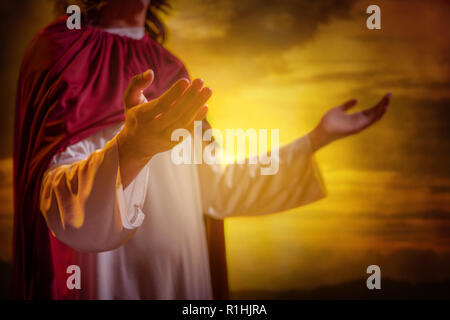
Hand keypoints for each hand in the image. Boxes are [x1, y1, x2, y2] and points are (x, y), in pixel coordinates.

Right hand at [117, 69, 211, 185]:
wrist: (136, 146)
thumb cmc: (135, 117)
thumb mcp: (130, 100)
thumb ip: (137, 84)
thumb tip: (151, 72)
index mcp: (142, 117)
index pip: (162, 105)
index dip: (174, 93)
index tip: (186, 81)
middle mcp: (154, 129)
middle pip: (176, 113)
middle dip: (190, 96)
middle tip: (200, 81)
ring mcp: (166, 138)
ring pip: (185, 121)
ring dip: (198, 105)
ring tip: (208, 90)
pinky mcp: (175, 142)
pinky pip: (189, 130)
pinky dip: (198, 118)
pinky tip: (205, 105)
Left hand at [308, 93, 390, 151]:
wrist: (321, 131)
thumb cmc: (328, 121)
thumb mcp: (339, 110)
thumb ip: (347, 105)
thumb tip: (356, 99)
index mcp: (356, 117)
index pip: (371, 109)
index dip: (379, 103)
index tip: (386, 95)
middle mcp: (359, 121)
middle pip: (375, 112)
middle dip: (383, 103)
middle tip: (390, 94)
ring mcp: (358, 125)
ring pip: (374, 117)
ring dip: (382, 109)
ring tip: (388, 101)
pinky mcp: (356, 128)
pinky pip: (368, 122)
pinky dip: (376, 116)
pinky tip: (382, 110)